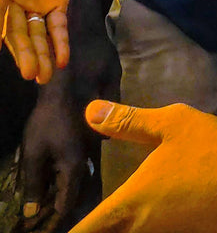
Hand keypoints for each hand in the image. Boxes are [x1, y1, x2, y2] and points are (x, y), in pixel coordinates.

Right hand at [0, 0, 82, 81]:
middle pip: (16, 29)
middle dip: (22, 52)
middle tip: (29, 73)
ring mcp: (36, 0)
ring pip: (35, 33)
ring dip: (39, 54)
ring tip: (43, 76)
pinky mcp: (58, 0)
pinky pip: (58, 24)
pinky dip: (61, 41)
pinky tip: (63, 59)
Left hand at [19, 72, 94, 232]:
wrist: (65, 87)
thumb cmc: (47, 121)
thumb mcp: (33, 154)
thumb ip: (34, 184)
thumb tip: (32, 212)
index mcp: (75, 168)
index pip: (67, 204)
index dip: (54, 220)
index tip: (42, 230)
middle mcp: (89, 161)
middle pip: (76, 193)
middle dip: (61, 207)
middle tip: (44, 218)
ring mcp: (94, 149)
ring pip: (81, 178)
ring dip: (66, 190)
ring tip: (50, 199)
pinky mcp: (92, 139)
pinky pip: (83, 164)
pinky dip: (70, 175)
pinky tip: (59, 175)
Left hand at [69, 102, 216, 232]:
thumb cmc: (211, 149)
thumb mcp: (172, 124)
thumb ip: (129, 122)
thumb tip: (90, 113)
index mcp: (130, 202)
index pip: (85, 229)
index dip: (70, 231)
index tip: (58, 225)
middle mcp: (141, 228)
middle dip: (97, 228)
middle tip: (95, 218)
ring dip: (124, 226)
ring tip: (123, 213)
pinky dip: (147, 226)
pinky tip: (158, 211)